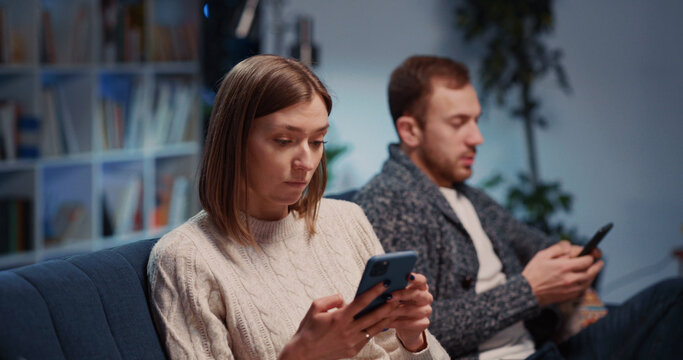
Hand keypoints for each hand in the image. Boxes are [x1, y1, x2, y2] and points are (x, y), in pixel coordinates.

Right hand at [279, 281, 397, 359]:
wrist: (303, 354)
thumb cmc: (308, 328)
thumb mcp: (315, 307)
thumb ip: (332, 299)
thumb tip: (346, 300)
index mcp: (339, 318)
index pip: (361, 301)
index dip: (375, 291)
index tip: (385, 282)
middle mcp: (348, 330)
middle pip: (373, 315)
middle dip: (387, 304)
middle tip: (397, 295)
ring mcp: (352, 342)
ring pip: (374, 328)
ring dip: (386, 317)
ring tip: (395, 308)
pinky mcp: (353, 351)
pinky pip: (367, 337)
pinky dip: (375, 329)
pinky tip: (381, 321)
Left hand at [386, 273, 432, 351]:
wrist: (402, 322)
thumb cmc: (395, 302)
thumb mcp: (394, 293)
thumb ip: (392, 286)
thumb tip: (382, 282)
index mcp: (421, 286)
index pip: (421, 280)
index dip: (416, 278)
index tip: (408, 276)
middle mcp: (426, 297)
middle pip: (417, 294)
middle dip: (401, 295)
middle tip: (387, 296)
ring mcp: (426, 310)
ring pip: (414, 310)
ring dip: (397, 311)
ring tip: (383, 312)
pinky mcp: (424, 323)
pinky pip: (412, 323)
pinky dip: (398, 323)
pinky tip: (387, 322)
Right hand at [522, 241, 603, 305]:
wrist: (527, 292)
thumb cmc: (534, 272)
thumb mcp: (543, 255)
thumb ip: (558, 248)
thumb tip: (570, 246)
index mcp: (564, 267)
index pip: (586, 260)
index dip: (590, 255)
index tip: (592, 252)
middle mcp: (570, 279)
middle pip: (591, 271)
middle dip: (597, 265)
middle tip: (600, 261)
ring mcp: (571, 289)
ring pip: (589, 281)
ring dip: (593, 274)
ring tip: (594, 269)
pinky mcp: (569, 296)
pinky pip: (583, 289)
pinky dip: (587, 283)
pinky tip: (584, 279)